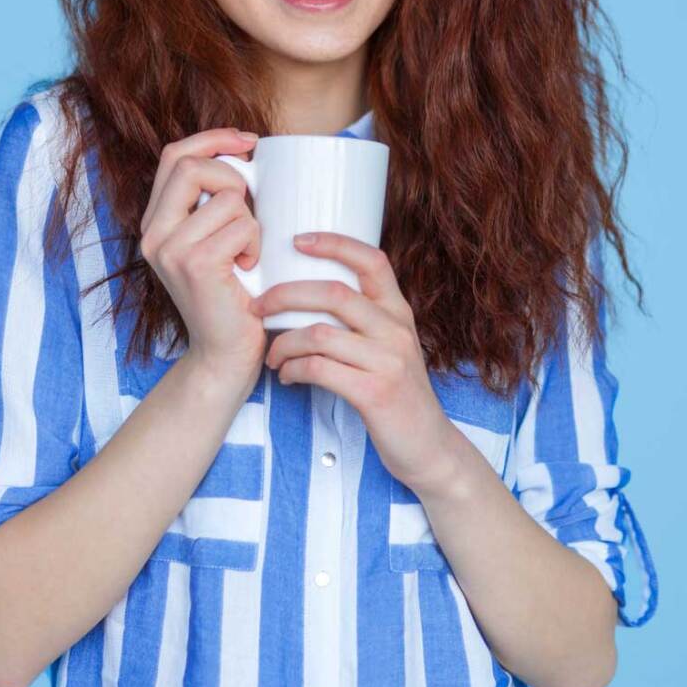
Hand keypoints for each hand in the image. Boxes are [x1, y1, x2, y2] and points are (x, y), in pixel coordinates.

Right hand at [138, 127, 267, 383]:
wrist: (225, 355)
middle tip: (250, 212)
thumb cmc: (234, 296)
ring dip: (251, 221)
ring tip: (247, 254)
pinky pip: (240, 226)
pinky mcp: (193, 264)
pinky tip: (249, 270)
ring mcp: (168, 248)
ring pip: (227, 197)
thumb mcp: (218, 241)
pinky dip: (255, 243)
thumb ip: (216, 204)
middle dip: (234, 178)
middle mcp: (153, 232)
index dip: (213, 138)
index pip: (175, 155)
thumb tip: (249, 153)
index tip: (249, 141)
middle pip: (194, 166)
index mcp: (156, 222)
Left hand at [253, 232, 460, 492]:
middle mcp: (396, 330)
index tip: (297, 240)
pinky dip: (293, 370)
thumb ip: (365, 320)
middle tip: (258, 307)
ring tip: (272, 355)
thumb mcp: (391, 347)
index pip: (371, 260)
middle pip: (333, 294)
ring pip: (319, 333)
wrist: (428, 447)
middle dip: (285, 295)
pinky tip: (287, 376)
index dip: (334, 244)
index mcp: (399, 312)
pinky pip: (319, 369)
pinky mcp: (374, 392)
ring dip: (283, 342)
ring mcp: (388, 361)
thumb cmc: (398, 395)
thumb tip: (312, 295)